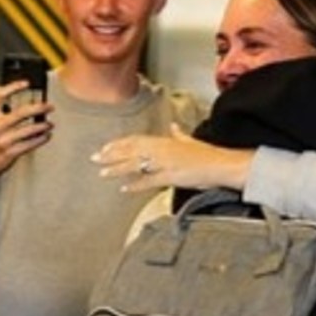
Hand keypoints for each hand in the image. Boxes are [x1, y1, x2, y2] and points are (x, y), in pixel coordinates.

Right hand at [0, 81, 52, 195]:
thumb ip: (4, 114)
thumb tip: (31, 105)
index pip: (0, 96)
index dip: (13, 87)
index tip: (27, 83)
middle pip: (21, 112)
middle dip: (39, 108)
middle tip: (50, 106)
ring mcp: (2, 141)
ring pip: (28, 129)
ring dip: (43, 126)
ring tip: (50, 124)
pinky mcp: (9, 153)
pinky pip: (29, 144)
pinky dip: (40, 139)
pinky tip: (47, 135)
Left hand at [93, 124, 253, 193]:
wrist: (221, 164)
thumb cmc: (207, 155)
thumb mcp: (190, 141)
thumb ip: (179, 134)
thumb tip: (174, 126)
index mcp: (164, 141)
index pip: (136, 140)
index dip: (119, 144)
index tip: (105, 148)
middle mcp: (161, 149)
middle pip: (131, 150)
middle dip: (111, 154)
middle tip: (95, 158)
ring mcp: (165, 162)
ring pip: (136, 164)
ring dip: (118, 168)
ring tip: (103, 173)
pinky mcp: (171, 176)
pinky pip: (149, 181)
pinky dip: (136, 185)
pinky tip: (124, 189)